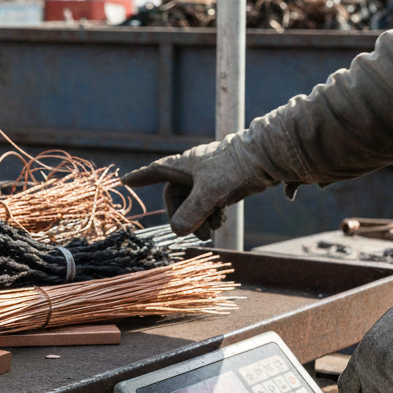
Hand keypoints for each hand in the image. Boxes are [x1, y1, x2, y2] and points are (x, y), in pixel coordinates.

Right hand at [123, 136, 294, 238]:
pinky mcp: (224, 184)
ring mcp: (209, 177)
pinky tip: (221, 220)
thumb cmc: (233, 169)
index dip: (141, 177)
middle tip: (191, 232)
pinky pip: (209, 204)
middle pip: (177, 197)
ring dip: (199, 219)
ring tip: (210, 229)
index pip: (156, 171)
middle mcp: (193, 170)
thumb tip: (177, 232)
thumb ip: (191, 213)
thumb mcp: (209, 193)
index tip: (126, 181)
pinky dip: (212, 214)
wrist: (265, 159)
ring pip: (195, 203)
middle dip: (183, 216)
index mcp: (183, 164)